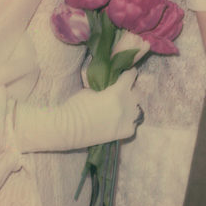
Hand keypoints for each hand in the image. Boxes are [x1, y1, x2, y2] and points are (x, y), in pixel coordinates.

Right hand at [14, 68, 142, 152]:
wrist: (67, 128)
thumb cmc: (75, 106)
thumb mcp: (91, 89)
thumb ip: (106, 87)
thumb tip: (111, 87)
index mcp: (117, 92)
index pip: (131, 77)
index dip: (129, 73)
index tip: (128, 72)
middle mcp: (125, 106)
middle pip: (137, 93)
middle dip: (131, 89)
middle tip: (123, 90)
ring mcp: (126, 121)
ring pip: (138, 109)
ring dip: (131, 106)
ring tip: (123, 106)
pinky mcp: (124, 133)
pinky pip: (133, 124)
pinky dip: (129, 121)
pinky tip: (120, 120)